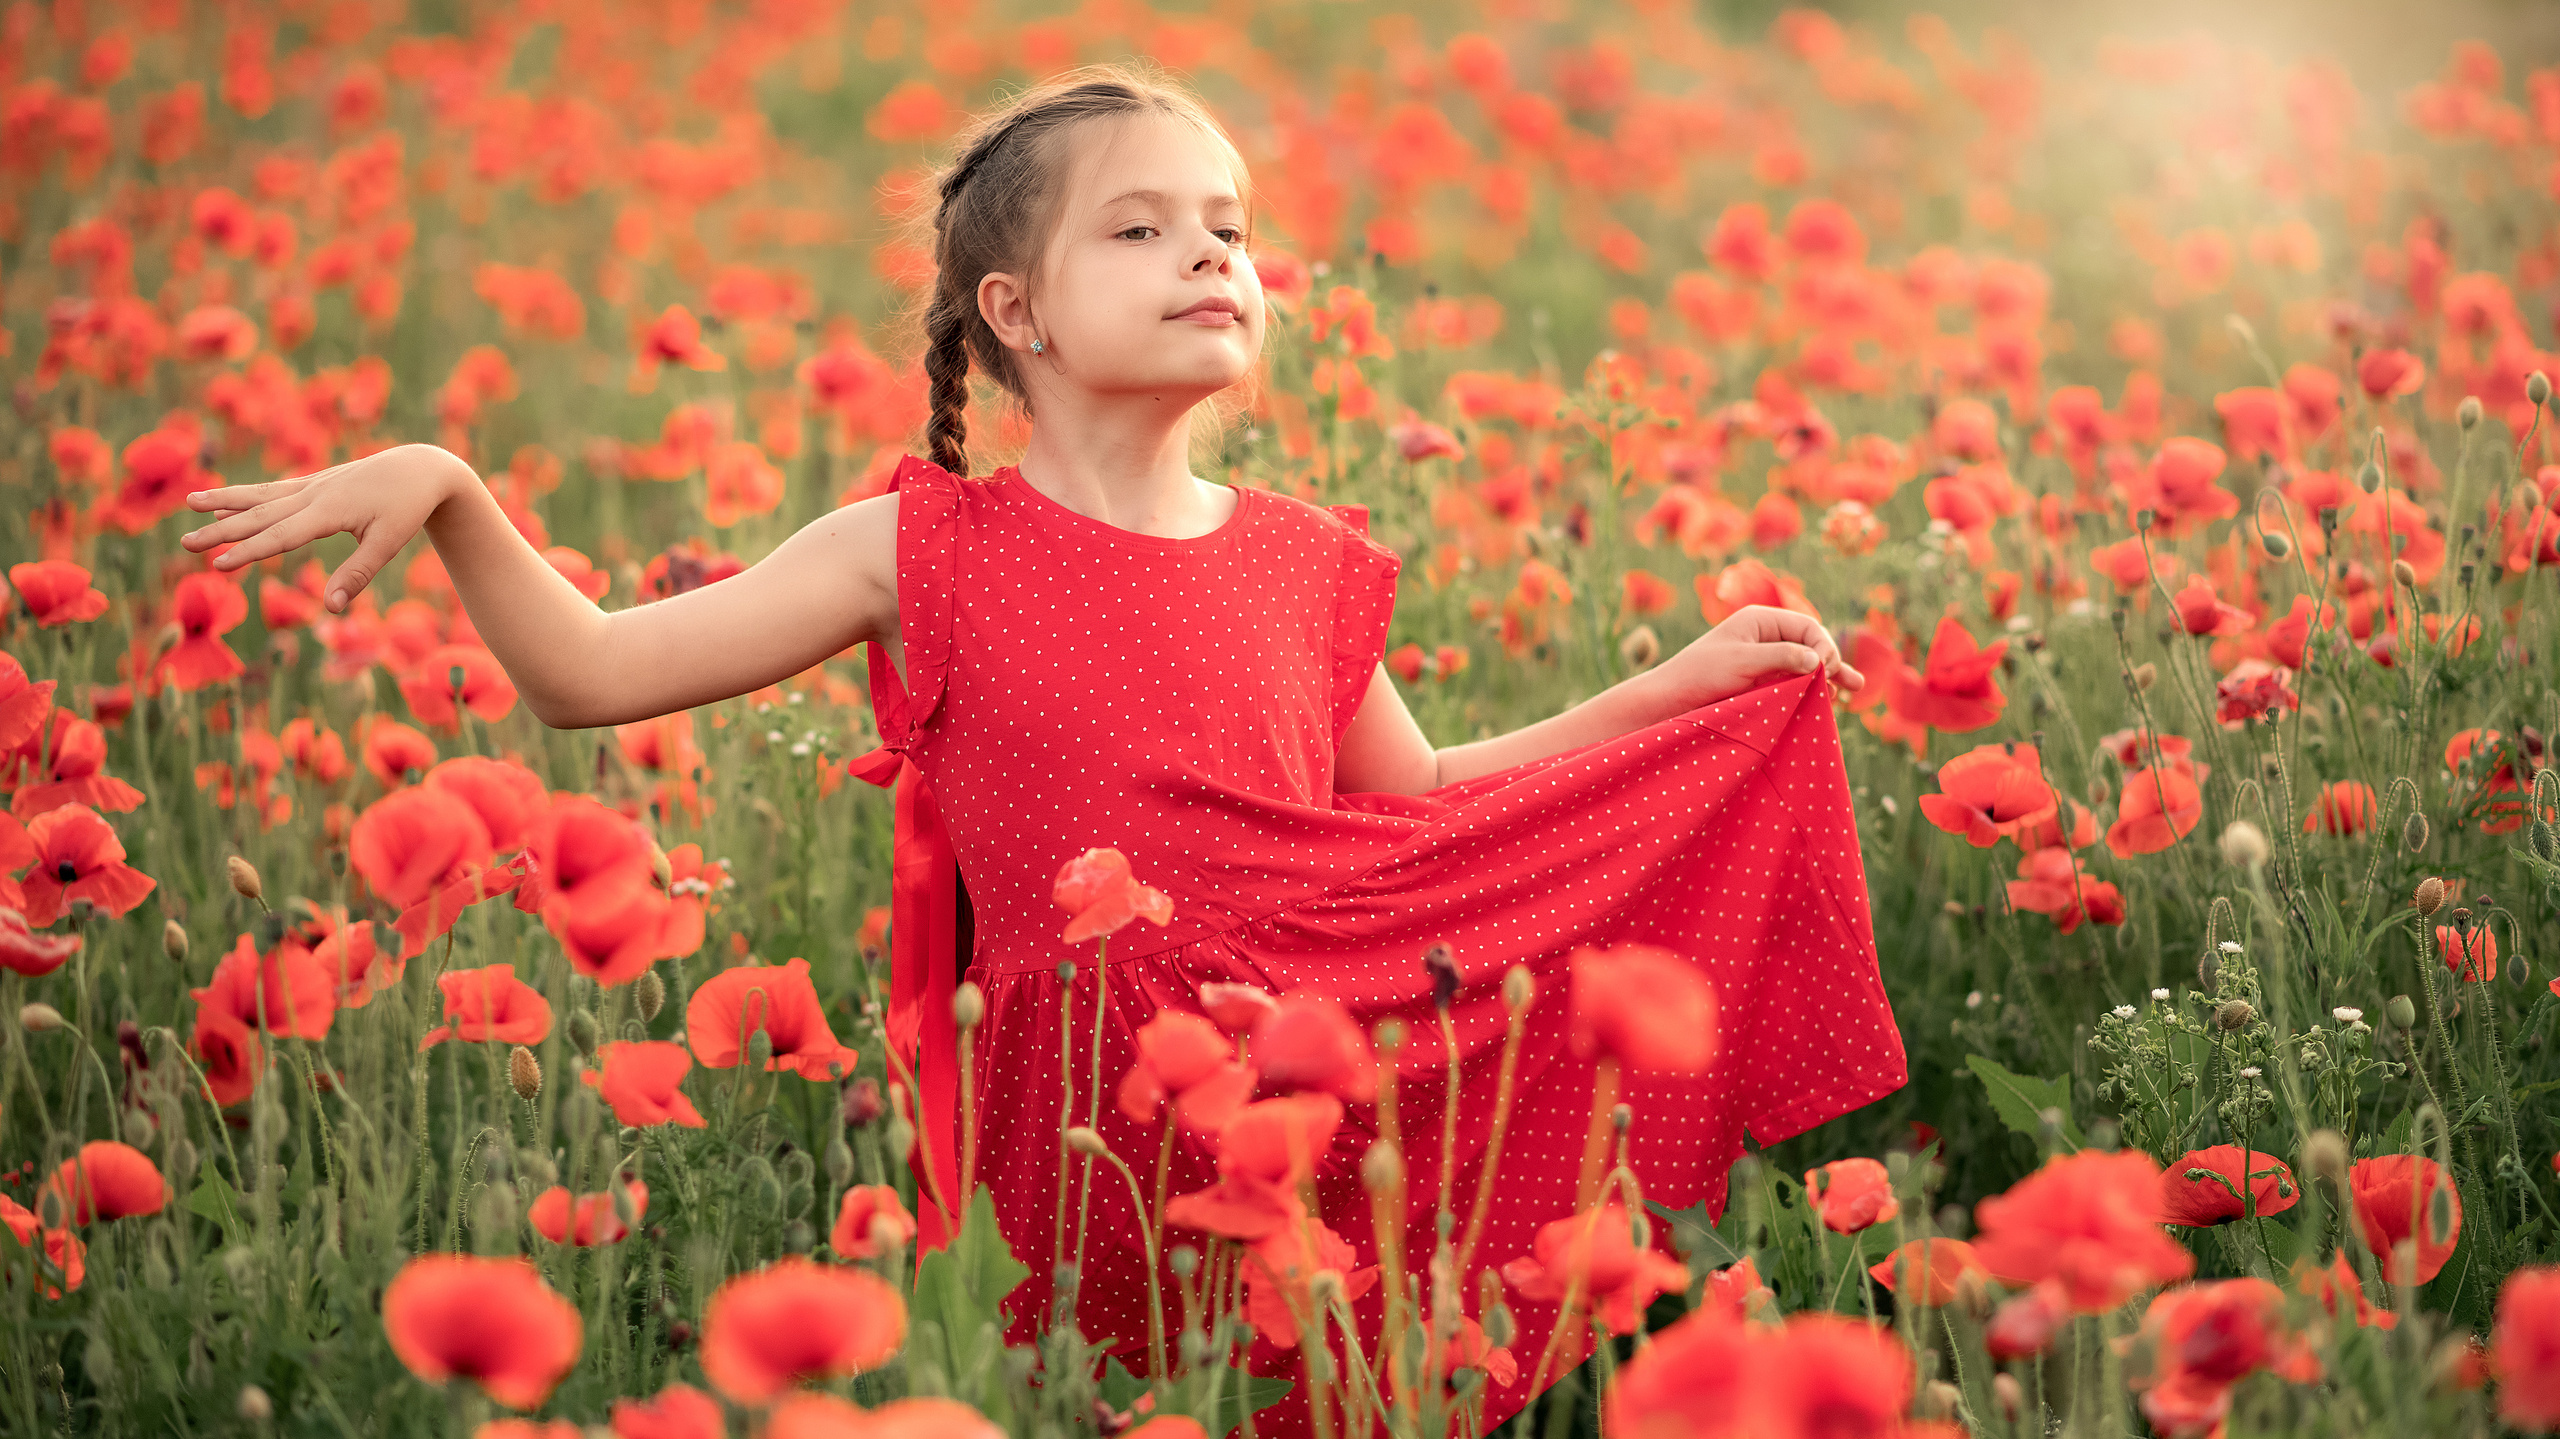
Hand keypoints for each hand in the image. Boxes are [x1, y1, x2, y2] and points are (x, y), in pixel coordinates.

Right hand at [179, 443, 464, 613]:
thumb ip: (358, 574)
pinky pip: (272, 490)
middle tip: (185, 544)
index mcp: (330, 510)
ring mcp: (312, 485)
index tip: (218, 565)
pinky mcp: (314, 482)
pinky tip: (222, 501)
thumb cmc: (408, 507)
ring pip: (260, 497)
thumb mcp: (389, 543)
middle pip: (260, 515)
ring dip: (224, 503)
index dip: (249, 552)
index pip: (281, 536)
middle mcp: (314, 494)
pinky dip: (245, 495)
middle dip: (221, 531)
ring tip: (188, 505)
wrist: (421, 468)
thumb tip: (332, 608)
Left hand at [1649, 604, 1864, 709]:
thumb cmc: (1699, 674)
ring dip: (1828, 678)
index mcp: (1760, 620)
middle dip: (1833, 662)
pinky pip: (1795, 682)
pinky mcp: (1762, 682)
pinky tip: (1827, 701)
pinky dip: (1811, 690)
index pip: (1808, 627)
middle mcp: (1766, 637)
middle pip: (1812, 645)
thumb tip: (1817, 659)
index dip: (1823, 647)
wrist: (1670, 700)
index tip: (1825, 671)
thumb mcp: (1741, 662)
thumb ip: (1780, 657)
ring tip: (1851, 691)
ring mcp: (1765, 660)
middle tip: (1852, 684)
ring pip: (1807, 665)